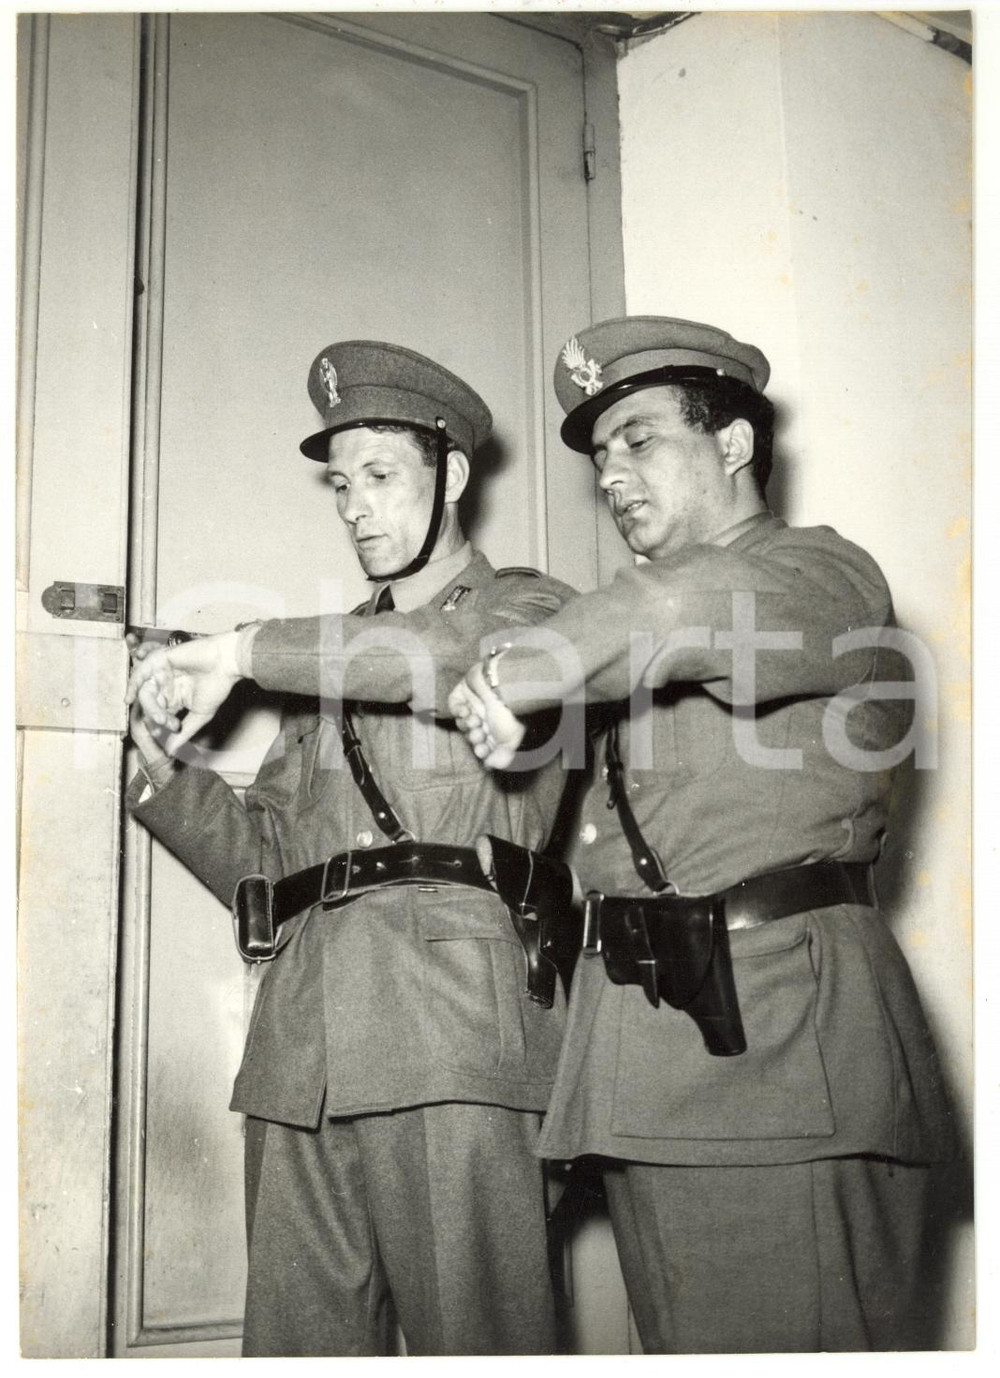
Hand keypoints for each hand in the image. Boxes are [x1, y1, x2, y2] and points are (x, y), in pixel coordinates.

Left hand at [125, 630, 242, 751]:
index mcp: (175, 698)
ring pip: (145, 692)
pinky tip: (129, 698)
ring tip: (158, 717)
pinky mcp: (159, 660)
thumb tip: (170, 752)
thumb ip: (184, 733)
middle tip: (166, 723)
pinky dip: (132, 685)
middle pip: (151, 705)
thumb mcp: (200, 715)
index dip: (162, 726)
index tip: (171, 731)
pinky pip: (140, 674)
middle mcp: (166, 686)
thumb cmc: (217, 685)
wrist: (226, 662)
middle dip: (156, 717)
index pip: (161, 715)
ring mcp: (161, 673)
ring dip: (149, 706)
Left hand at [448, 659, 525, 769]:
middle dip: (474, 738)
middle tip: (479, 735)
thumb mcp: (512, 743)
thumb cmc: (514, 716)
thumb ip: (501, 758)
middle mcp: (488, 717)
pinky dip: (457, 710)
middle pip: (472, 735)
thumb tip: (488, 765)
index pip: (485, 745)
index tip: (482, 752)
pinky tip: (466, 711)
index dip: (482, 750)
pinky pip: (454, 704)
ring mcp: (476, 703)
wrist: (509, 687)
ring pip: (463, 722)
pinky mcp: (466, 690)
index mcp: (500, 729)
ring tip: (475, 720)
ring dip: (467, 725)